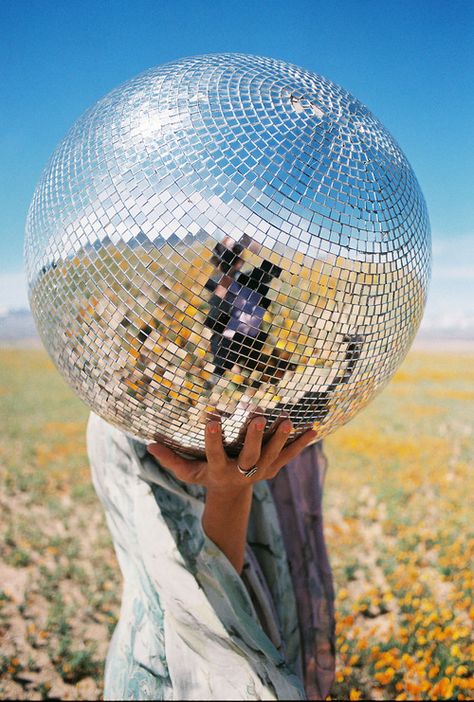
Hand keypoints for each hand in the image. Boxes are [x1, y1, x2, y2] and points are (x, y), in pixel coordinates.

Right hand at [147, 415, 315, 494]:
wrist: (231, 496)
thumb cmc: (205, 477)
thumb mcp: (186, 472)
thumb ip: (170, 460)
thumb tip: (148, 444)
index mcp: (219, 471)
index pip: (214, 454)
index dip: (212, 439)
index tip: (210, 419)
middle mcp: (241, 472)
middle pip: (249, 456)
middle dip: (254, 438)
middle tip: (258, 417)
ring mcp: (259, 471)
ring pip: (272, 456)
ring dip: (280, 440)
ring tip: (288, 421)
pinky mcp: (272, 468)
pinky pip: (288, 456)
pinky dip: (300, 445)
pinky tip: (314, 429)